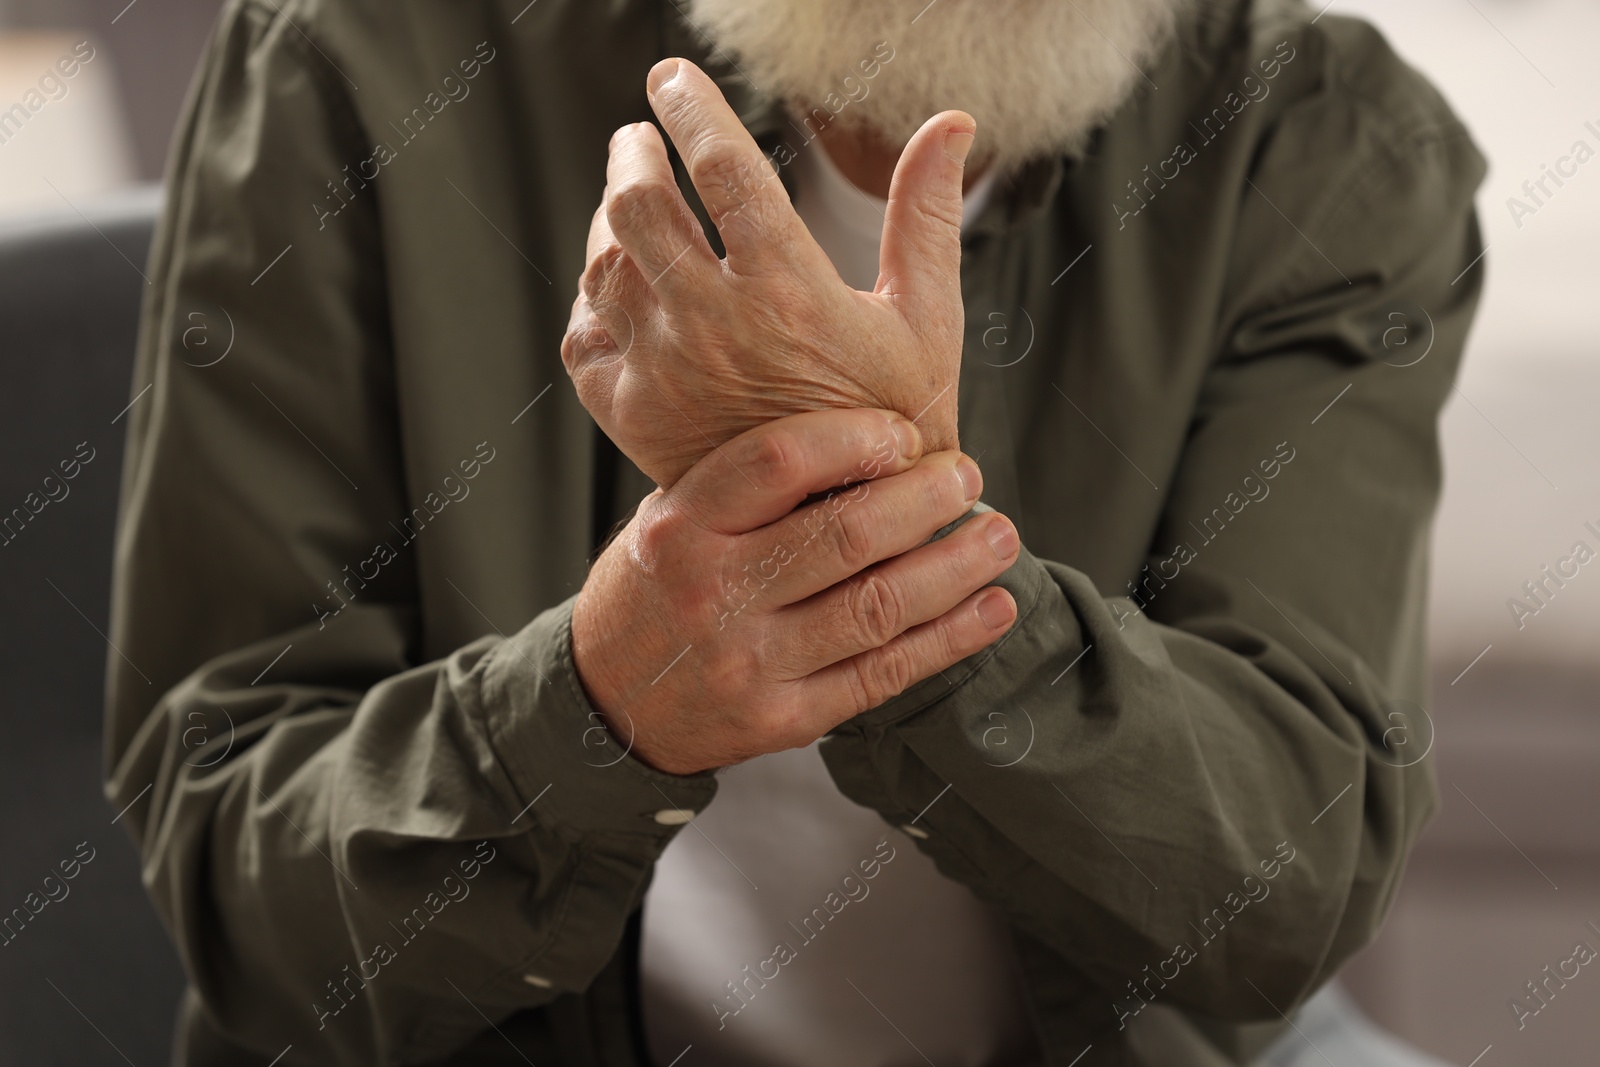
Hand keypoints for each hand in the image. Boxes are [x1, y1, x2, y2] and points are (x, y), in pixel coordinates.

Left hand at [561, 57, 975, 488]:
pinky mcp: (633, 417)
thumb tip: (952, 122)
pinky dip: (592, 302)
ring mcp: (664, 374)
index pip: (724, 167)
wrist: (845, 531)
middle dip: (633, 155)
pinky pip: (583, 338)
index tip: (673, 77)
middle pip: (639, 205)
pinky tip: (616, 287)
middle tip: (640, 138)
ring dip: (610, 221)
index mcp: (788, 290)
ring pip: (604, 266)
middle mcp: (713, 327)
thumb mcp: (926, 318)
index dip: (693, 107)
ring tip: (630, 203)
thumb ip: (926, 214)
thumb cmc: (895, 423)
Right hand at [570, 408, 1019, 774]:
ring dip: (955, 568)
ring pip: (877, 606)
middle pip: (845, 535)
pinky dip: (948, 639)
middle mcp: (712, 594)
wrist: (606, 706)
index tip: (906, 432)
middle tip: (969, 477)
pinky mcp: (781, 720)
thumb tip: (870, 438)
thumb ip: (747, 485)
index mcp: (681, 527)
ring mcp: (748, 664)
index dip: (857, 438)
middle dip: (925, 500)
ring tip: (999, 537)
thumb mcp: (669, 518)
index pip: (779, 461)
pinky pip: (882, 674)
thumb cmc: (654, 589)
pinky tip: (991, 608)